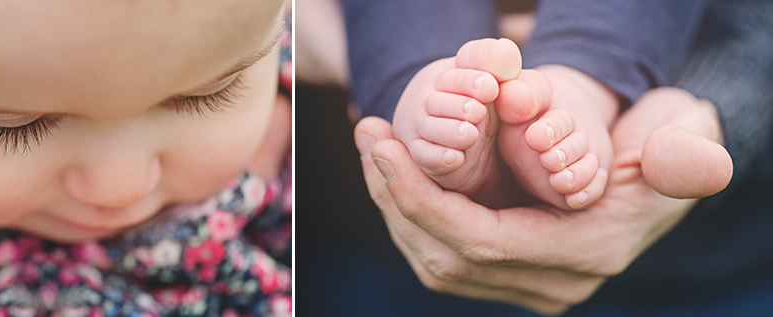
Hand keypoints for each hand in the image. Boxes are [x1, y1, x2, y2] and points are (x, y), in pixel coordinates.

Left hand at [353, 87, 730, 314]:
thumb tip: (689, 164)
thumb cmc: (663, 146)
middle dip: (395, 195)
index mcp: (582, 254)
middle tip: (369, 135)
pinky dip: (410, 214)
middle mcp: (550, 284)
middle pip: (444, 256)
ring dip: (393, 204)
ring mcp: (525, 284)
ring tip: (374, 147)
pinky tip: (393, 172)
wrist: (655, 175)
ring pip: (434, 259)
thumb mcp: (680, 139)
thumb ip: (682, 155)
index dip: (423, 197)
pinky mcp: (507, 274)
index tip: (385, 147)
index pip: (480, 241)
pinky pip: (441, 253)